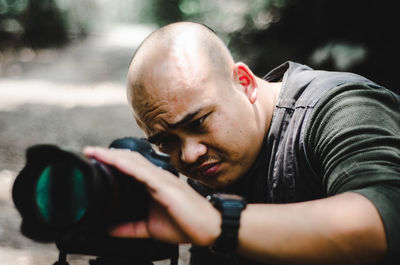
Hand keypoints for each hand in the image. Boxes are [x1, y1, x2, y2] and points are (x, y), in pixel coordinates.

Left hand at [83, 146, 220, 245]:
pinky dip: (128, 166)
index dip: (111, 161)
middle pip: (129, 160)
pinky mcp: (166, 186)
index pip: (129, 167)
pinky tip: (115, 162)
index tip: (93, 159)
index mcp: (152, 184)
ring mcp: (162, 180)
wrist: (209, 228)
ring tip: (95, 152)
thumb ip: (129, 228)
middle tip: (88, 152)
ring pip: (134, 162)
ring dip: (113, 156)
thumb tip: (108, 229)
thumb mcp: (150, 229)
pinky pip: (144, 173)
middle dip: (107, 154)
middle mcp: (156, 177)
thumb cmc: (185, 224)